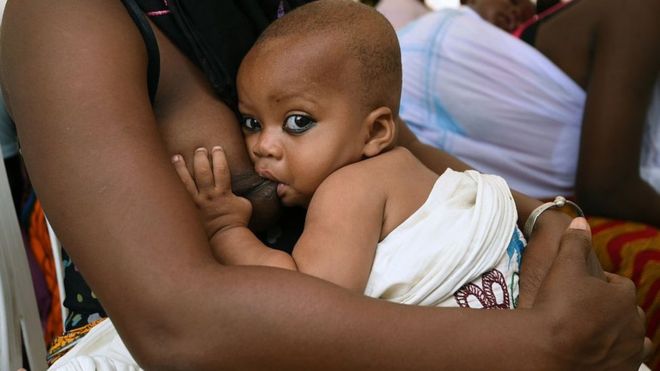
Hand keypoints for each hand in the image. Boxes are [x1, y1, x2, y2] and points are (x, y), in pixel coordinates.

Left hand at [172, 146, 252, 238]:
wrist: (225, 238)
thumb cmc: (237, 222)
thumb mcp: (245, 204)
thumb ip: (238, 194)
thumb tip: (235, 188)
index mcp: (223, 192)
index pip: (221, 169)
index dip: (219, 156)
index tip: (217, 148)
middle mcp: (208, 195)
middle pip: (203, 171)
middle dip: (201, 157)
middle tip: (200, 150)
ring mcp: (196, 203)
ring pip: (186, 181)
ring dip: (181, 168)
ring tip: (177, 157)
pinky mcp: (188, 209)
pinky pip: (178, 195)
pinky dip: (172, 186)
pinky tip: (165, 177)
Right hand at [533, 218, 650, 369]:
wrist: (547, 351)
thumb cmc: (556, 306)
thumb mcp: (563, 266)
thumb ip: (574, 242)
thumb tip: (580, 221)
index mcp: (624, 297)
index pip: (619, 286)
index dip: (600, 285)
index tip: (582, 289)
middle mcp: (634, 325)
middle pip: (628, 314)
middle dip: (612, 312)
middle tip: (585, 313)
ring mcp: (629, 352)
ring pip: (632, 341)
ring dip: (619, 336)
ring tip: (593, 334)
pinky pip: (624, 363)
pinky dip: (614, 357)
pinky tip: (594, 353)